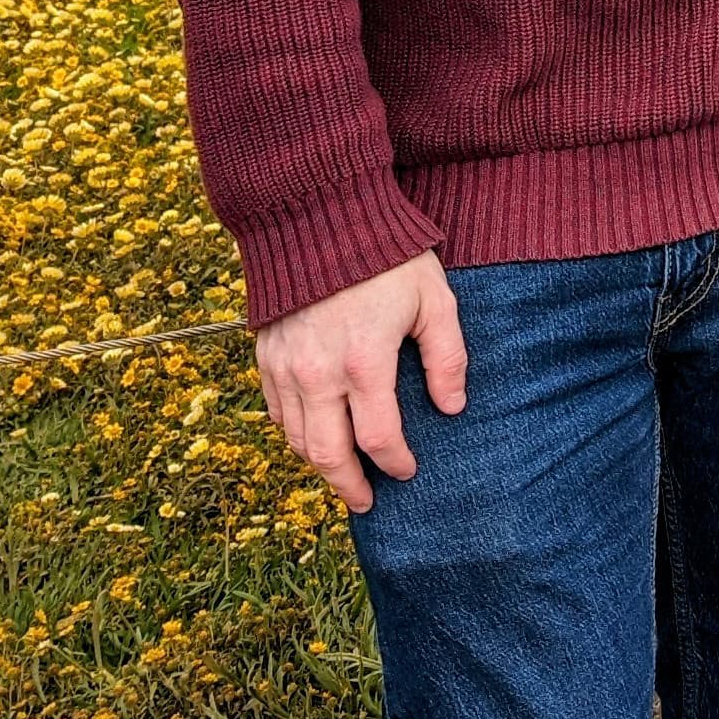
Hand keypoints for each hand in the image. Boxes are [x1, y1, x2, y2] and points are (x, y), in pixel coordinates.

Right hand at [252, 250, 467, 514]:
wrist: (319, 217)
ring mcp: (286, 366)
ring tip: (342, 477)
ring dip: (319, 466)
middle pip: (327, 454)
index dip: (396, 463)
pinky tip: (313, 437)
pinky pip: (274, 411)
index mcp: (365, 362)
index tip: (409, 469)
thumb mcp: (434, 300)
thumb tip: (452, 408)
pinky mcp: (265, 355)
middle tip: (368, 502)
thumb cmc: (388, 257)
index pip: (378, 439)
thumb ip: (447, 357)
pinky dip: (293, 433)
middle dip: (350, 486)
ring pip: (295, 439)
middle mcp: (318, 373)